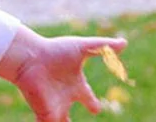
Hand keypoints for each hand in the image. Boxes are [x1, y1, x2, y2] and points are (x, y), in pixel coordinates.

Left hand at [0, 26, 127, 121]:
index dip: (93, 104)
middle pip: (68, 117)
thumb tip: (125, 42)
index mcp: (75, 83)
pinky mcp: (45, 115)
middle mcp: (64, 97)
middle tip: (79, 120)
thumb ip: (103, 46)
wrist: (30, 57)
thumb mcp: (82, 48)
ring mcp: (54, 107)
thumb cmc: (56, 51)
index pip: (88, 98)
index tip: (95, 109)